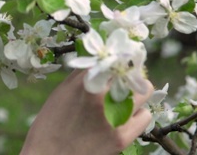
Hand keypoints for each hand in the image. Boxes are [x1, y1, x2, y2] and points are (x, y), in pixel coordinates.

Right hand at [21, 70, 152, 154]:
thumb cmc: (50, 124)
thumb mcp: (61, 92)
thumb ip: (82, 75)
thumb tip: (99, 60)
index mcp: (84, 82)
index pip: (114, 58)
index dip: (119, 58)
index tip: (121, 60)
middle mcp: (102, 96)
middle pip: (132, 72)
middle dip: (131, 74)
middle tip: (125, 80)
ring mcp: (114, 117)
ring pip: (144, 91)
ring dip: (137, 92)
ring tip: (127, 98)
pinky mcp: (122, 137)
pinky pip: (145, 117)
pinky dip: (139, 114)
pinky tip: (129, 116)